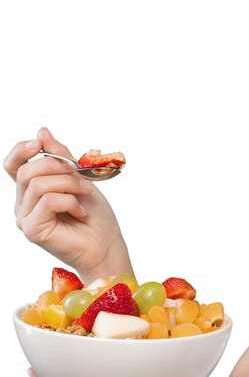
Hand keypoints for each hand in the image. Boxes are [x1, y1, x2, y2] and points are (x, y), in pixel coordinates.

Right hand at [4, 127, 132, 283]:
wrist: (107, 245)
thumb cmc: (95, 216)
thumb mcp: (79, 178)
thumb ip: (61, 157)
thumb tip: (42, 132)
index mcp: (31, 191)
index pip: (13, 164)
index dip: (21, 149)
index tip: (39, 143)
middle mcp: (23, 204)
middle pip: (28, 170)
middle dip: (59, 167)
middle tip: (83, 179)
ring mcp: (25, 219)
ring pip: (38, 184)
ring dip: (70, 184)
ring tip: (86, 195)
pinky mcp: (33, 230)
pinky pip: (47, 201)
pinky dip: (70, 201)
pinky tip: (81, 212)